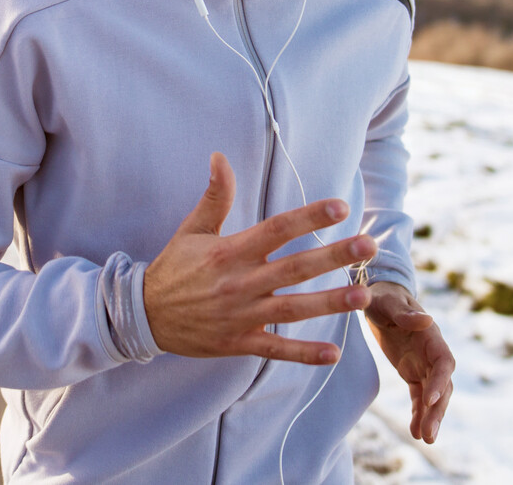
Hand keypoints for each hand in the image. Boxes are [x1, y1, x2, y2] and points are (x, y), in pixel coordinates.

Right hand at [143, 152, 375, 364]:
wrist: (144, 315)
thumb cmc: (174, 268)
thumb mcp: (192, 229)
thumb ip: (214, 196)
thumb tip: (219, 157)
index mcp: (229, 251)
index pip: (276, 230)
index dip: (309, 218)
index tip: (340, 207)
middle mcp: (239, 283)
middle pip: (293, 268)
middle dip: (333, 257)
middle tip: (368, 246)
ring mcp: (241, 315)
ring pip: (291, 309)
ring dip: (328, 303)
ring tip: (363, 296)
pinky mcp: (239, 342)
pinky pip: (275, 350)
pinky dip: (303, 354)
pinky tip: (333, 353)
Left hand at [364, 281, 454, 442]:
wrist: (378, 298)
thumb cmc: (384, 297)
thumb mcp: (390, 303)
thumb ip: (407, 314)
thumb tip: (427, 320)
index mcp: (431, 336)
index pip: (444, 363)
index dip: (440, 382)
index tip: (430, 400)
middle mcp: (432, 353)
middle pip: (443, 386)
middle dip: (437, 410)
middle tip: (429, 433)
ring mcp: (423, 364)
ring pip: (433, 396)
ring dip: (430, 417)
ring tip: (425, 439)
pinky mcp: (412, 372)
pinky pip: (418, 396)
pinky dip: (418, 413)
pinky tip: (415, 432)